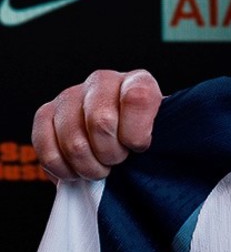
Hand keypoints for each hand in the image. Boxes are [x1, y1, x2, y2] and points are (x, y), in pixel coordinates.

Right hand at [32, 70, 161, 181]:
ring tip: (100, 168)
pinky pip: (46, 149)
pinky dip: (63, 169)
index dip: (137, 132)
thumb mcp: (163, 134)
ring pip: (74, 142)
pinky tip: (76, 170)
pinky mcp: (46, 114)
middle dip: (112, 154)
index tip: (139, 147)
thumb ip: (163, 136)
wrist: (118, 140)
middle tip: (118, 160)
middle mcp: (102, 81)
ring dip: (89, 166)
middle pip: (101, 122)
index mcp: (138, 81)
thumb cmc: (143, 138)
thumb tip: (142, 148)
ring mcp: (70, 95)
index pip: (138, 97)